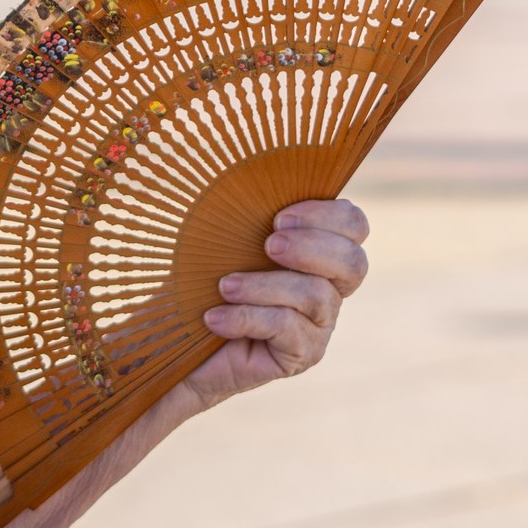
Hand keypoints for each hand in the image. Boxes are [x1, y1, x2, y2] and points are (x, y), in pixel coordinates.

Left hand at [175, 197, 369, 415]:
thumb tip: (243, 172)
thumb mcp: (223, 237)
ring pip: (315, 296)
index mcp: (318, 250)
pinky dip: (246, 318)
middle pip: (353, 263)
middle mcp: (329, 288)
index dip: (327, 215)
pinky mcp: (301, 356)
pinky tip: (215, 318)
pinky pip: (288, 329)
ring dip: (264, 285)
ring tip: (224, 286)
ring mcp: (319, 325)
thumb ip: (248, 211)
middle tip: (268, 245)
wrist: (174, 342)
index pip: (353, 225)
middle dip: (311, 248)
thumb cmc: (198, 278)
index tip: (279, 217)